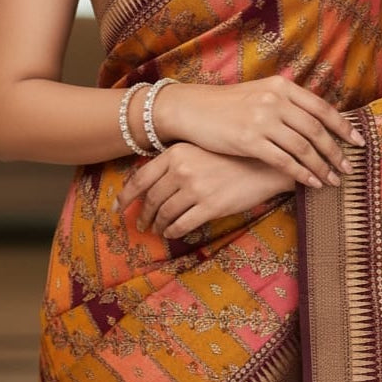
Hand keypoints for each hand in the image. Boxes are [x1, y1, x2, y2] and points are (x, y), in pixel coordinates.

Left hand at [116, 143, 293, 238]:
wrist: (264, 163)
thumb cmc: (230, 155)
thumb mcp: (199, 149)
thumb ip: (175, 161)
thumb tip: (150, 181)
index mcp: (175, 153)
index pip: (140, 178)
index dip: (125, 196)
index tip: (117, 207)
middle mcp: (182, 170)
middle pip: (151, 199)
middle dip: (143, 215)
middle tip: (139, 224)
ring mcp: (196, 189)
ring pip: (165, 214)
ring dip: (158, 225)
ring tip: (157, 229)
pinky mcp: (211, 206)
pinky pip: (182, 224)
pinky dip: (173, 231)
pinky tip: (172, 232)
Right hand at [154, 75, 364, 189]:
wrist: (193, 109)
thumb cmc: (228, 104)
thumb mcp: (260, 93)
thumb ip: (287, 102)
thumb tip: (318, 120)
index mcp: (281, 86)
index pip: (321, 107)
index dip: (343, 126)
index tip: (358, 141)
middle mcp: (275, 99)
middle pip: (316, 129)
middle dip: (336, 151)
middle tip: (348, 167)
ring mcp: (262, 119)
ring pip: (303, 147)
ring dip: (322, 166)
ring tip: (333, 180)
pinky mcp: (249, 140)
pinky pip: (284, 160)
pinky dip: (302, 173)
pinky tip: (311, 183)